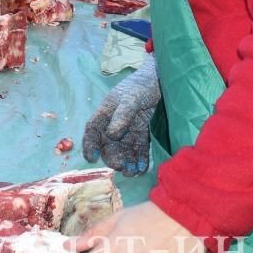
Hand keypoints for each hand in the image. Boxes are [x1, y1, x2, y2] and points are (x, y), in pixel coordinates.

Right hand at [83, 53, 160, 174]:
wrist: (164, 80)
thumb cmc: (142, 85)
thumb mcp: (130, 98)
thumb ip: (121, 116)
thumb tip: (111, 135)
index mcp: (106, 112)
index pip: (93, 130)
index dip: (89, 144)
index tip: (91, 158)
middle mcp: (115, 123)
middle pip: (109, 144)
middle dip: (112, 157)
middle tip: (119, 166)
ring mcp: (130, 129)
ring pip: (124, 150)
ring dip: (126, 162)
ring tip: (132, 172)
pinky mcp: (143, 133)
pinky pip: (139, 150)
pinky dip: (139, 160)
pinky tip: (141, 169)